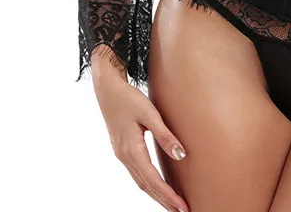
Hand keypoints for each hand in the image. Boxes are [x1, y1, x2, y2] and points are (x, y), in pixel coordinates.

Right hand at [93, 68, 189, 211]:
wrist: (107, 90)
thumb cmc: (129, 99)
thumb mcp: (150, 114)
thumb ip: (165, 135)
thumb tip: (181, 155)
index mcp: (132, 151)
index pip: (153, 180)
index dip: (168, 195)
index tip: (182, 207)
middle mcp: (125, 158)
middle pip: (146, 187)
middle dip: (164, 201)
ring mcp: (122, 156)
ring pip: (141, 182)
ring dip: (156, 195)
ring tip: (172, 204)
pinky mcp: (123, 151)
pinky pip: (137, 174)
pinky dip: (149, 185)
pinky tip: (157, 186)